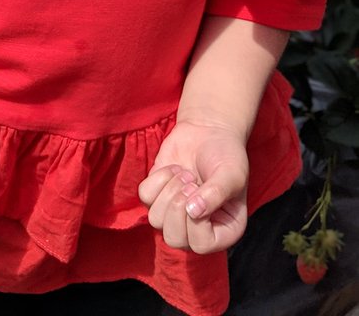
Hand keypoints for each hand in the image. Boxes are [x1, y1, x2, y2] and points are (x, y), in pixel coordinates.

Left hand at [138, 120, 248, 253]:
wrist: (209, 131)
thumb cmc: (227, 155)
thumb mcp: (232, 174)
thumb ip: (216, 194)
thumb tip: (193, 212)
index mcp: (222, 231)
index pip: (200, 245)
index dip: (195, 221)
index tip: (200, 192)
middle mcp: (197, 229)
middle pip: (173, 239)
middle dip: (177, 207)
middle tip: (191, 182)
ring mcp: (174, 213)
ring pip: (156, 220)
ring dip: (169, 191)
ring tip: (186, 174)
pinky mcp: (157, 194)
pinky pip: (145, 197)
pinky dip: (157, 180)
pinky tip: (173, 169)